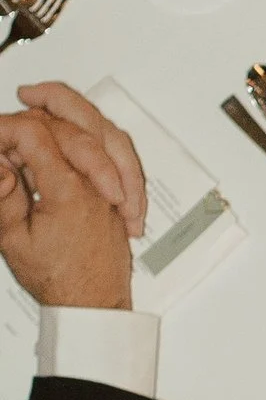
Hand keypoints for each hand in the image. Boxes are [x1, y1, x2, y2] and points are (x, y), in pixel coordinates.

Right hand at [0, 84, 145, 308]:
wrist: (94, 305)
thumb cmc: (59, 280)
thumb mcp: (14, 242)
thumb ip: (3, 199)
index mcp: (67, 192)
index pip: (38, 137)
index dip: (11, 128)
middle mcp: (96, 185)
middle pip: (78, 123)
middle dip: (50, 102)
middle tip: (24, 94)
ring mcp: (111, 187)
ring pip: (105, 132)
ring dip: (79, 111)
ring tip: (52, 100)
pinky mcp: (116, 194)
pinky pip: (119, 150)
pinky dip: (99, 134)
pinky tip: (82, 130)